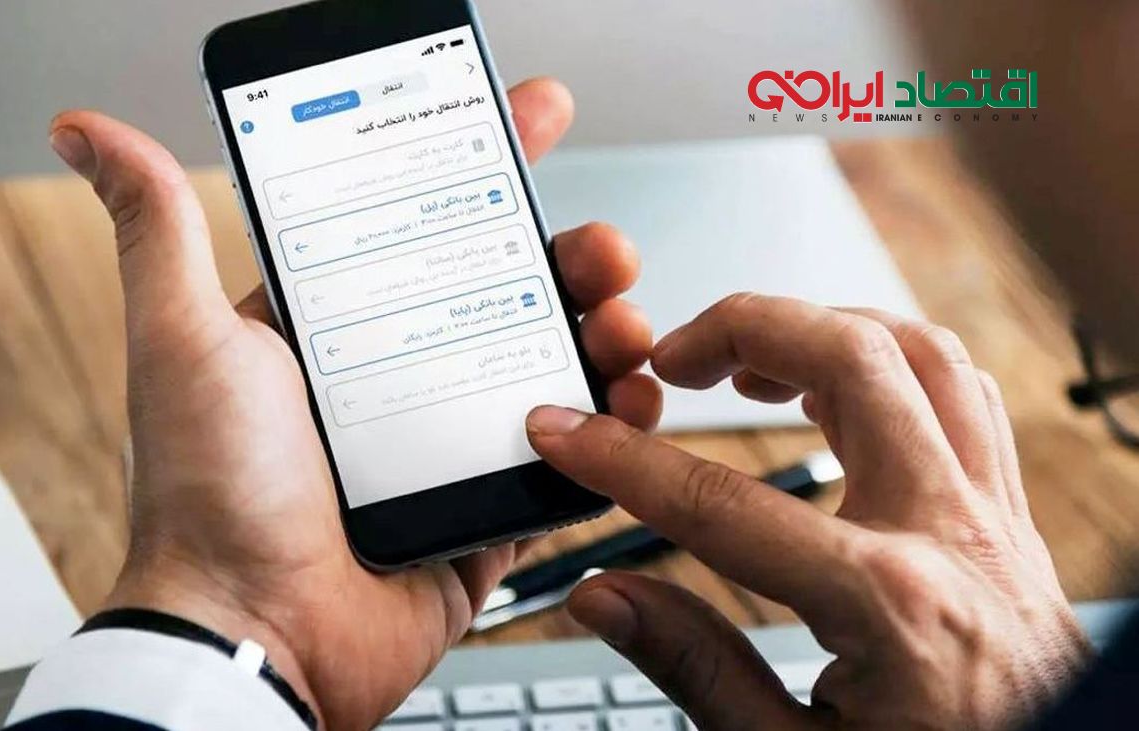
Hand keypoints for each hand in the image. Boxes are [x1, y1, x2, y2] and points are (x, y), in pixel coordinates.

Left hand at [47, 78, 660, 730]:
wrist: (252, 633)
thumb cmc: (207, 495)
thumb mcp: (182, 340)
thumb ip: (160, 232)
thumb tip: (94, 136)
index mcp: (333, 333)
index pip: (421, 229)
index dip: (481, 172)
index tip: (529, 123)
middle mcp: (392, 383)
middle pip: (502, 294)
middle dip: (565, 257)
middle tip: (600, 248)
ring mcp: (442, 449)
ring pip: (544, 369)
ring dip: (597, 333)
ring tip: (621, 322)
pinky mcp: (480, 515)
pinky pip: (561, 462)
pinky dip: (606, 429)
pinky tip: (628, 399)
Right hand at [526, 293, 1089, 730]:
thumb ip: (694, 668)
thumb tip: (603, 598)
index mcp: (889, 607)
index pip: (723, 502)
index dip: (624, 460)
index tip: (567, 432)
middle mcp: (951, 534)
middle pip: (851, 358)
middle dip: (743, 329)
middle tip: (672, 360)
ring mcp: (993, 515)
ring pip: (922, 351)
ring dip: (823, 329)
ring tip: (749, 361)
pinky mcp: (1011, 517)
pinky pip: (964, 391)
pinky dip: (892, 362)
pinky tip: (839, 388)